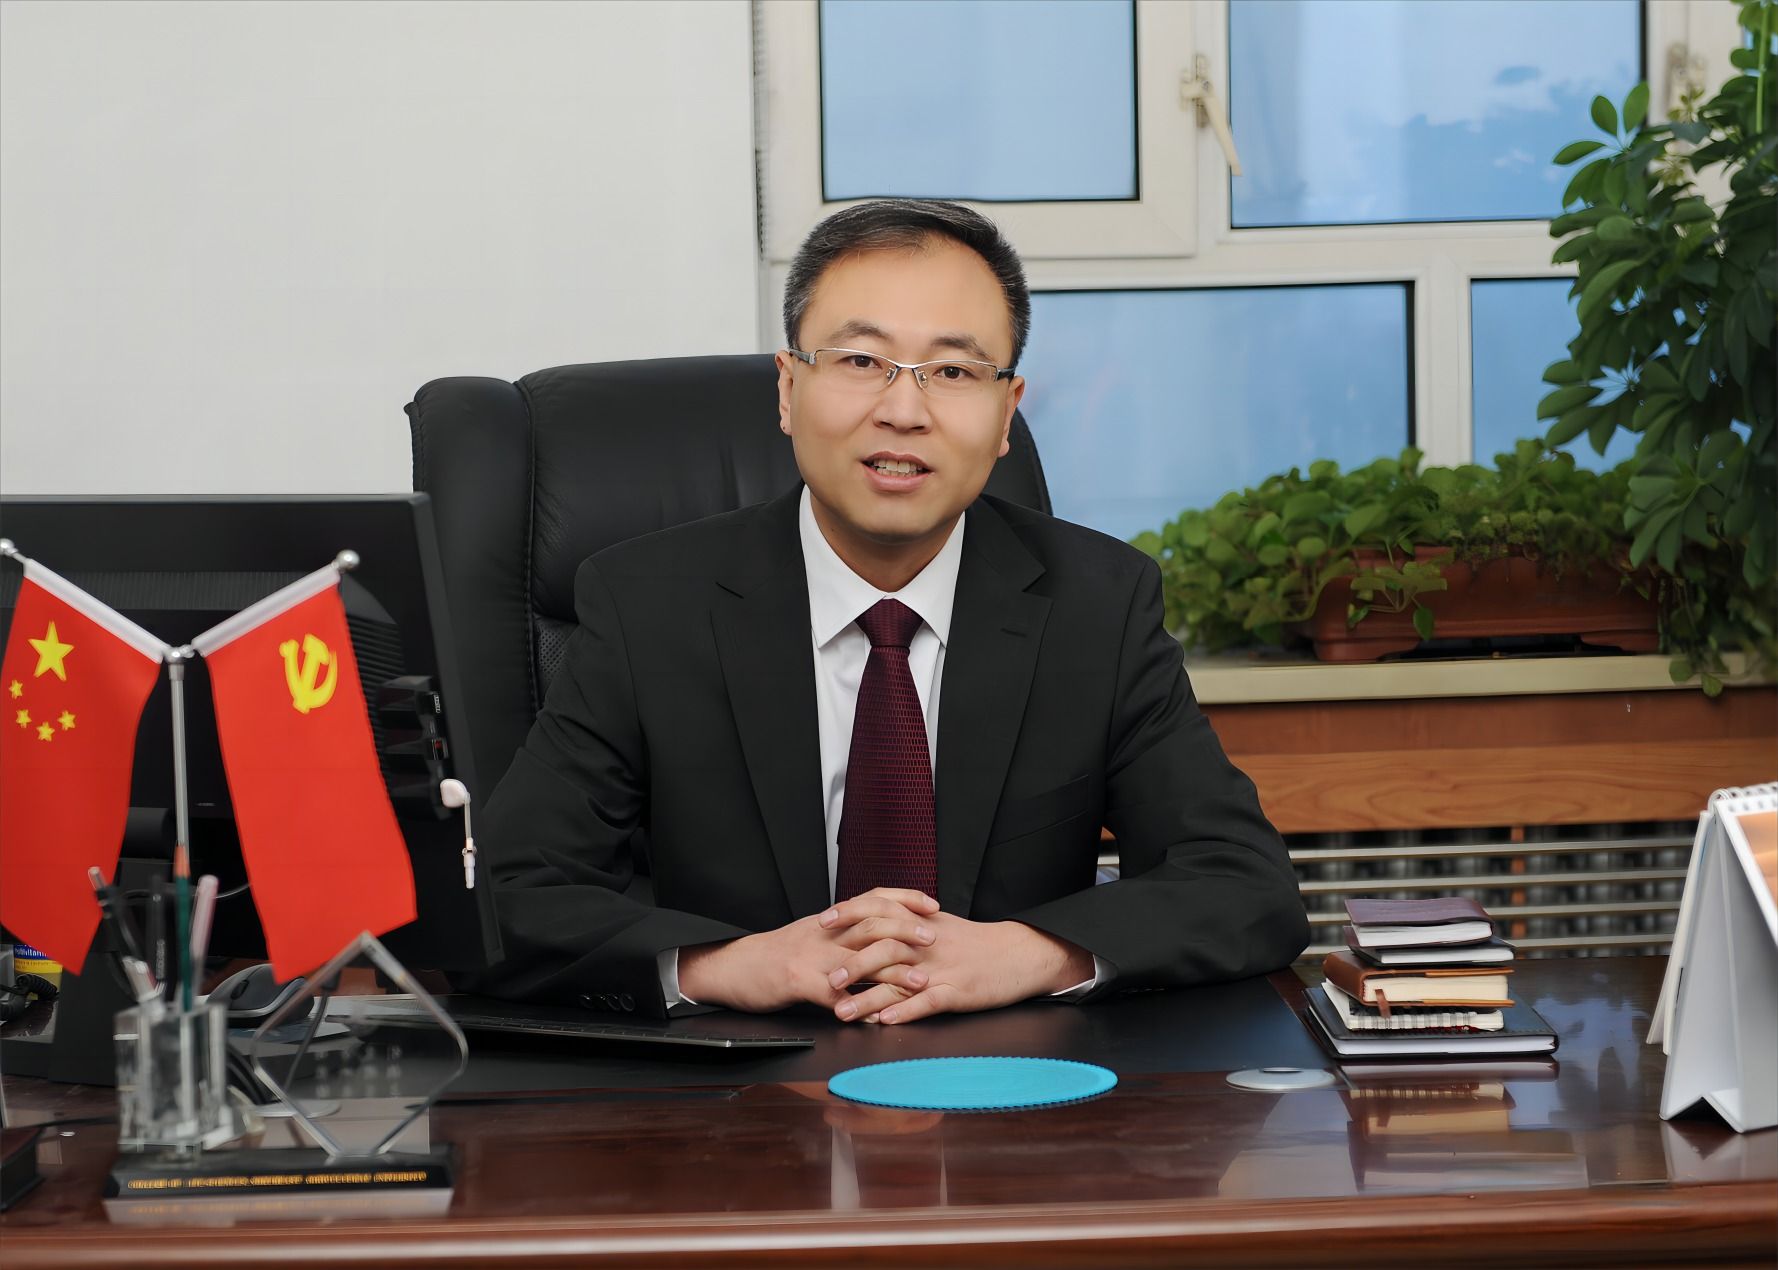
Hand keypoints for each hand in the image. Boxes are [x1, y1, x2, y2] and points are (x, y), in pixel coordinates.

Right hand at [678, 888, 939, 1012]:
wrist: (732, 966)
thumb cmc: (774, 955)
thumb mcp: (811, 935)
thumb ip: (842, 933)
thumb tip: (878, 934)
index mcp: (830, 921)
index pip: (873, 899)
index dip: (904, 899)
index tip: (932, 904)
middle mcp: (824, 934)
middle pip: (873, 923)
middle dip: (907, 930)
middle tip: (934, 938)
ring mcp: (812, 957)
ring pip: (860, 959)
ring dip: (893, 972)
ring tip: (920, 983)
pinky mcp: (798, 982)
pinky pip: (833, 996)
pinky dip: (857, 1009)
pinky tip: (876, 1020)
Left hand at [832, 915, 1092, 1025]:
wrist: (1018, 954)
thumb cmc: (976, 943)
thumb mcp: (939, 925)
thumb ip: (906, 923)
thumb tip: (871, 925)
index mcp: (921, 923)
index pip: (878, 910)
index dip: (848, 914)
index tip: (822, 922)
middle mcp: (927, 943)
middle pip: (882, 945)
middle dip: (851, 963)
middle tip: (826, 979)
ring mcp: (942, 968)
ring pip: (898, 979)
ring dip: (867, 996)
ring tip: (842, 1011)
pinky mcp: (957, 991)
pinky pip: (927, 1002)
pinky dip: (904, 1012)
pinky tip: (884, 1021)